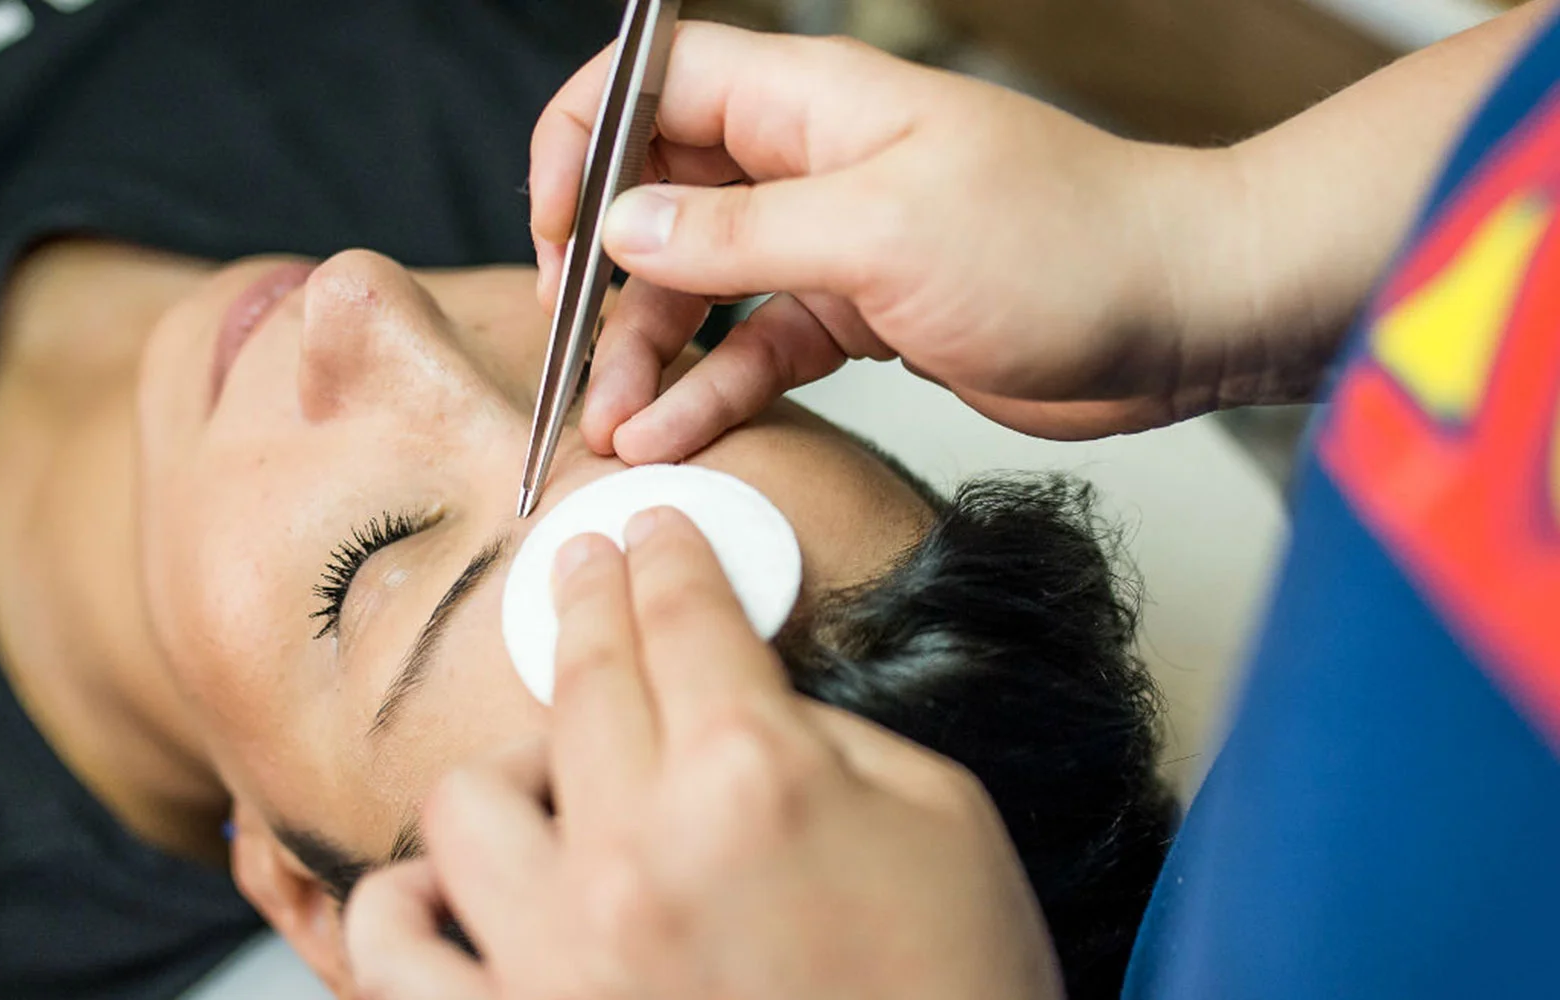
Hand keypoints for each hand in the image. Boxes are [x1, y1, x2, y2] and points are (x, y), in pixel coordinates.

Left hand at [344, 509, 1062, 999]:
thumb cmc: (956, 992)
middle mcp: (637, 856)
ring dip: (509, 771)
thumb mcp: (942, 821)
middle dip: (589, 598)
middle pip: (583, 678)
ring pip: (464, 800)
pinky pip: (392, 947)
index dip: (669, 560)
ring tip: (549, 781)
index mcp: (751, 781)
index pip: (686, 620)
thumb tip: (740, 688)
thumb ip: (825, 732)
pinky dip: (407, 907)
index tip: (652, 535)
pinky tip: (445, 888)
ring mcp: (559, 955)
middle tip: (587, 566)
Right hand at [530, 22, 1328, 457]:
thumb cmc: (1064, 242)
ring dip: (645, 349)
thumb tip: (620, 226)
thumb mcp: (882, 231)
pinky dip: (708, 390)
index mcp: (808, 103)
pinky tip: (668, 434)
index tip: (557, 230)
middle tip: (568, 340)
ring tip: (611, 424)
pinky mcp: (853, 315)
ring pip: (695, 284)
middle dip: (598, 269)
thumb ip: (740, 231)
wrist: (1178, 315)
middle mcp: (804, 163)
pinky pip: (751, 347)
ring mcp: (826, 240)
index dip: (583, 145)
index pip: (652, 86)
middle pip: (657, 196)